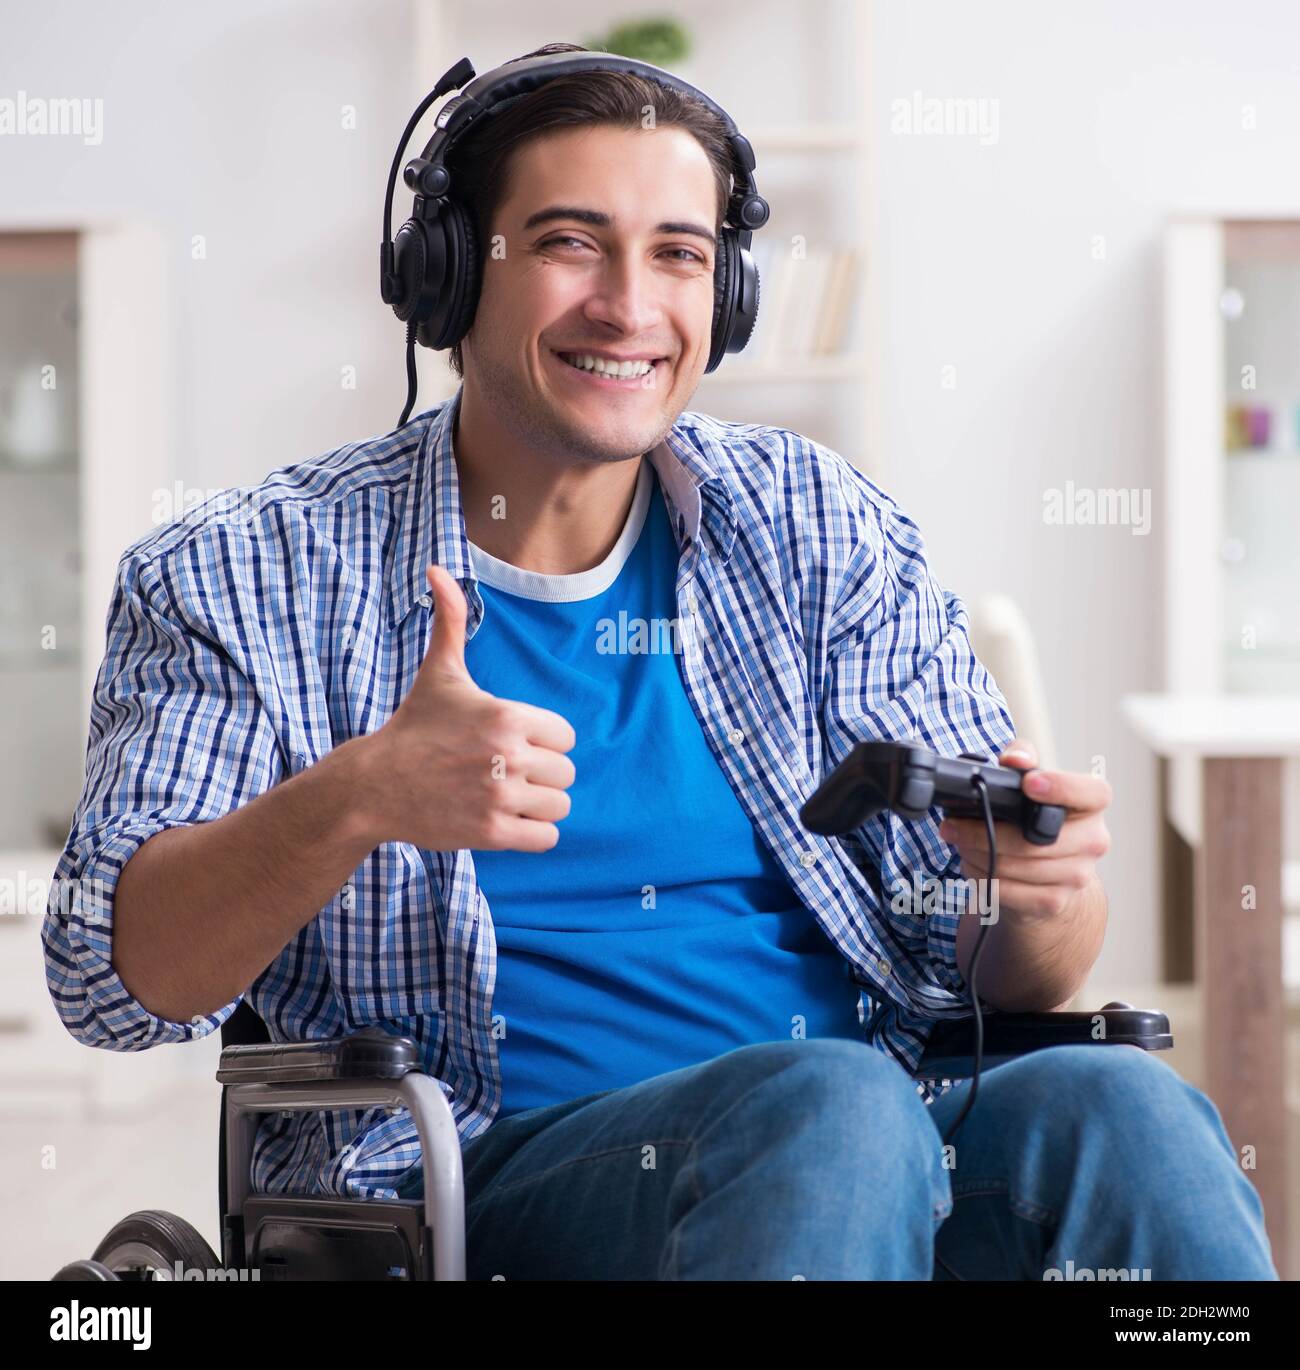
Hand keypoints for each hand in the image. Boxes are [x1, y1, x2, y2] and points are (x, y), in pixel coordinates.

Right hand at [364, 563, 576, 852]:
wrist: (373, 784)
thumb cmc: (414, 727)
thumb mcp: (439, 672)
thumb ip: (450, 621)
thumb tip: (438, 569)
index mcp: (506, 716)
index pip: (566, 736)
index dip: (544, 742)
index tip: (514, 744)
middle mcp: (508, 756)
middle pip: (566, 773)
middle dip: (543, 776)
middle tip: (507, 774)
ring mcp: (499, 796)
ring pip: (559, 807)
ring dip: (539, 806)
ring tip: (508, 798)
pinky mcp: (490, 832)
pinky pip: (546, 838)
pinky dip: (534, 834)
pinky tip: (507, 821)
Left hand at [937, 738, 1111, 918]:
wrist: (1052, 875)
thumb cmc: (1037, 820)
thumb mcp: (1032, 783)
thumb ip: (1023, 760)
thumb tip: (1014, 759)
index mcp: (1091, 806)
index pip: (1092, 793)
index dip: (1062, 787)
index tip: (1029, 783)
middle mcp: (1092, 841)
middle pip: (1035, 839)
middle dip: (985, 832)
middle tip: (952, 826)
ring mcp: (1077, 875)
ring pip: (1017, 866)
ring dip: (977, 855)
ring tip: (959, 843)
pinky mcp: (1055, 902)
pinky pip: (1010, 892)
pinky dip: (984, 879)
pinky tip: (972, 866)